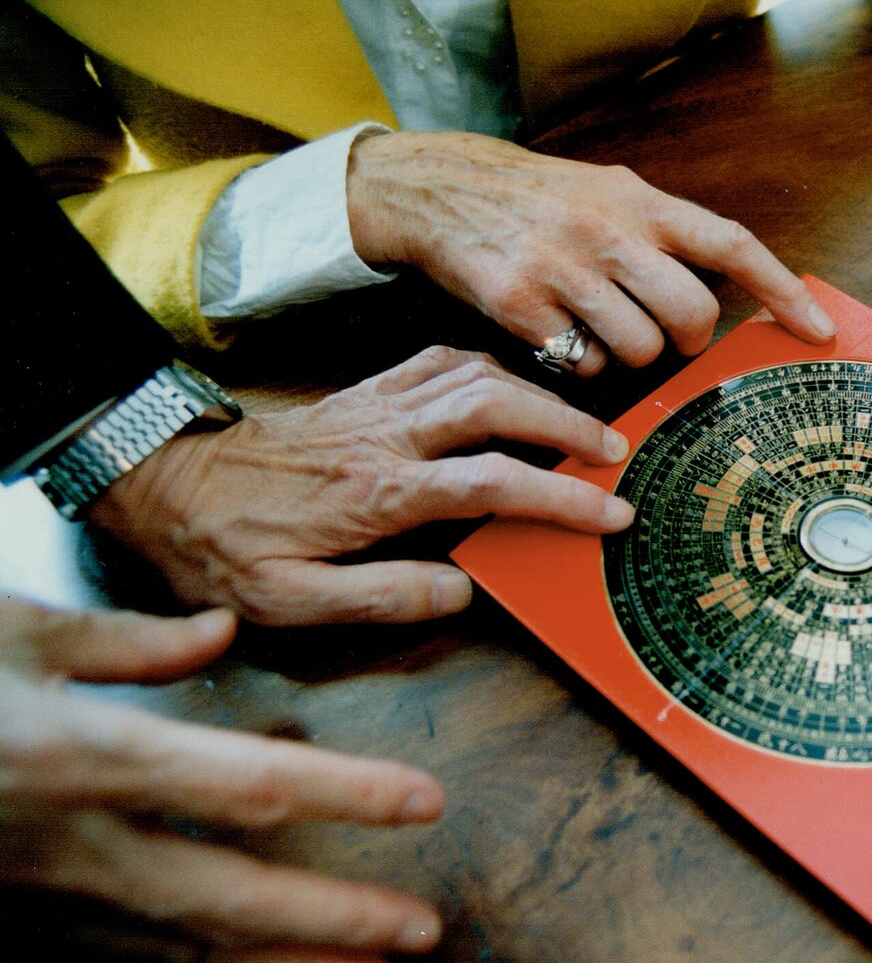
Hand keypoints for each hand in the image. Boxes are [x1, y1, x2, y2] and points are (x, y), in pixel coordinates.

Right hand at [0, 597, 444, 962]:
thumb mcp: (12, 630)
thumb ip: (128, 641)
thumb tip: (216, 636)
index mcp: (84, 756)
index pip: (248, 785)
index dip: (346, 796)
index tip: (424, 804)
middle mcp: (70, 843)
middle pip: (224, 897)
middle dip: (327, 923)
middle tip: (417, 937)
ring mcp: (39, 896)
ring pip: (178, 951)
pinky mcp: (18, 918)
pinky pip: (123, 960)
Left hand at [90, 347, 635, 624]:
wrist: (165, 485)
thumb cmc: (225, 548)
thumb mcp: (290, 601)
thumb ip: (383, 596)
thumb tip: (464, 589)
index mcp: (376, 492)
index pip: (489, 484)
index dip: (559, 498)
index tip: (609, 513)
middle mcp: (384, 436)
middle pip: (495, 405)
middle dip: (567, 425)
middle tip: (615, 452)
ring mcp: (375, 405)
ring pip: (474, 374)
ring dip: (537, 394)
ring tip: (579, 423)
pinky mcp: (365, 392)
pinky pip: (438, 361)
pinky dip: (489, 369)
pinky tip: (509, 388)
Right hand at [345, 131, 836, 374]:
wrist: (440, 188)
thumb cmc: (537, 199)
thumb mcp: (606, 191)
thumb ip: (660, 234)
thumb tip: (717, 293)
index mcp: (638, 200)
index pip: (729, 243)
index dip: (781, 290)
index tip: (818, 332)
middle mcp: (607, 230)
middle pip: (690, 314)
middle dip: (688, 340)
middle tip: (665, 337)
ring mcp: (562, 267)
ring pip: (638, 348)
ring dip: (628, 356)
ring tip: (596, 328)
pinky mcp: (520, 303)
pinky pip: (581, 365)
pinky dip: (579, 365)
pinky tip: (558, 335)